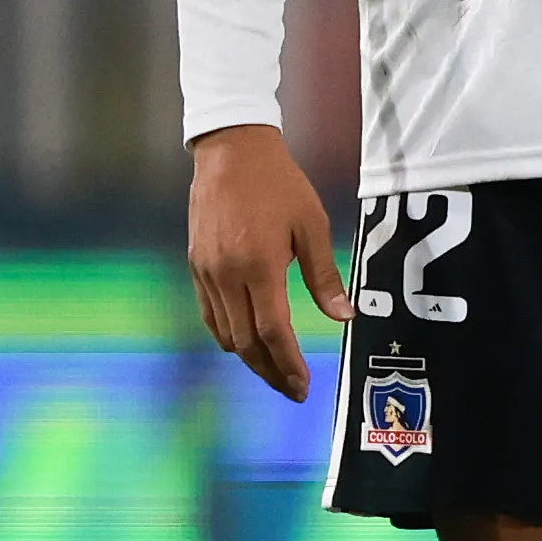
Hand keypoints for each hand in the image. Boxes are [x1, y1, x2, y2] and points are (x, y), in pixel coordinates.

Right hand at [188, 124, 347, 401]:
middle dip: (270, 370)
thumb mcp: (312, 224)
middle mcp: (227, 274)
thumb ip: (324, 276)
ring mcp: (206, 271)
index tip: (303, 385)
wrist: (231, 152)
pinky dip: (228, 334)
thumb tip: (345, 316)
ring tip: (275, 370)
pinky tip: (247, 341)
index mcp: (258, 265)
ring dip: (249, 357)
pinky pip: (210, 313)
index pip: (272, 331)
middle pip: (245, 342)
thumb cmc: (279, 184)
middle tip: (294, 388)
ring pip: (224, 333)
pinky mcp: (195, 265)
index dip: (288, 362)